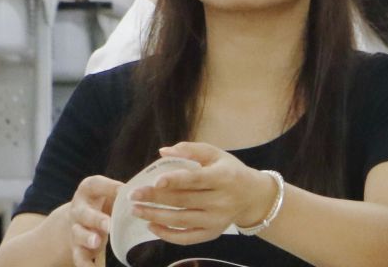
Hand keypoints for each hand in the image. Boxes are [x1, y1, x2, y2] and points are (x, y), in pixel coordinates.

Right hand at [66, 174, 122, 266]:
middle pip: (84, 214)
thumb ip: (127, 190)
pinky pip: (79, 257)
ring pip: (78, 234)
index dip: (108, 187)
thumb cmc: (106, 198)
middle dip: (96, 219)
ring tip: (97, 243)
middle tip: (108, 225)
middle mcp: (78, 209)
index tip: (123, 190)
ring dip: (87, 239)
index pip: (95, 184)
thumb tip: (153, 189)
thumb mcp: (113, 190)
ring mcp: (76, 228)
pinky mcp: (78, 246)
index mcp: (89, 190)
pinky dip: (86, 264)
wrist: (81, 215)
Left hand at [127, 143, 279, 245]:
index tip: (154, 181)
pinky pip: (187, 237)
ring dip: (155, 216)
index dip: (175, 180)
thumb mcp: (217, 155)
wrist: (254, 196)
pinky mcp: (213, 233)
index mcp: (224, 177)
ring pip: (182, 220)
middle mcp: (222, 200)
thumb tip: (162, 152)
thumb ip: (191, 150)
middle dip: (156, 198)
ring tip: (136, 210)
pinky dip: (167, 234)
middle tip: (133, 195)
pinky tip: (151, 226)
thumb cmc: (231, 171)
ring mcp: (217, 219)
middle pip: (184, 200)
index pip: (197, 179)